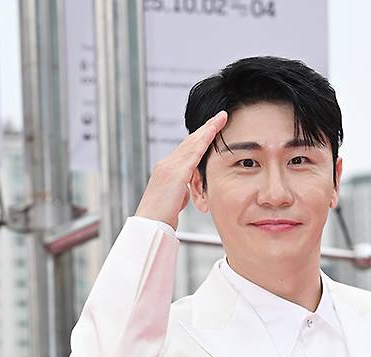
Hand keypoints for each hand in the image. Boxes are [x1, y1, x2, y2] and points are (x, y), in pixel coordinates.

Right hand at [134, 110, 227, 230]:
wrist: (150, 226)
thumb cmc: (162, 218)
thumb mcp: (174, 201)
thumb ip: (181, 191)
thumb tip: (187, 189)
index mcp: (167, 171)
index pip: (187, 150)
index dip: (200, 138)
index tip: (211, 129)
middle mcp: (166, 164)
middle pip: (190, 141)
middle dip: (206, 128)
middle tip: (220, 116)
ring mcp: (169, 167)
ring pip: (192, 143)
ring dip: (208, 129)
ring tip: (220, 118)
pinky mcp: (175, 173)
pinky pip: (193, 152)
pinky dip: (204, 140)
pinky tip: (213, 131)